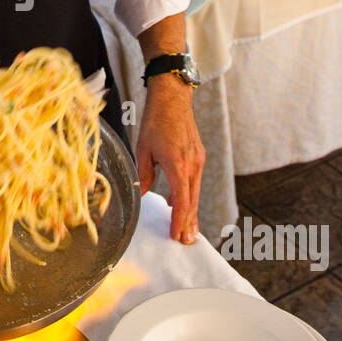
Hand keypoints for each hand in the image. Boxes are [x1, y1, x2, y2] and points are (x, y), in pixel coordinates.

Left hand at [135, 74, 204, 243]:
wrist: (173, 98)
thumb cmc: (155, 121)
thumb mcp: (143, 149)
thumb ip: (145, 174)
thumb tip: (145, 195)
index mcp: (177, 164)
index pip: (181, 199)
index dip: (179, 220)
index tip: (175, 235)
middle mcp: (192, 164)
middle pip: (192, 200)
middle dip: (189, 223)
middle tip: (186, 242)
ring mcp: (198, 160)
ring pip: (196, 193)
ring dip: (192, 212)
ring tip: (189, 231)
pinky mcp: (198, 156)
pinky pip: (195, 182)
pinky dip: (191, 197)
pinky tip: (185, 207)